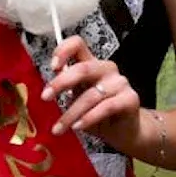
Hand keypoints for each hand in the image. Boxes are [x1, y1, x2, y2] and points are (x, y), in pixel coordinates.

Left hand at [41, 35, 141, 152]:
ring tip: (59, 127)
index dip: (63, 50)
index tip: (53, 67)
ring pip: (91, 95)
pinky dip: (89, 118)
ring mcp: (120, 82)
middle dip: (60, 83)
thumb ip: (65, 87)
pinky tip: (78, 127)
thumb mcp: (77, 97)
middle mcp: (106, 69)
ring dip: (71, 113)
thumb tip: (47, 86)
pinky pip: (106, 107)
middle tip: (45, 97)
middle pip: (82, 68)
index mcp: (91, 63)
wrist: (123, 131)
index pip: (78, 44)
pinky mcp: (130, 99)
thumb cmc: (97, 112)